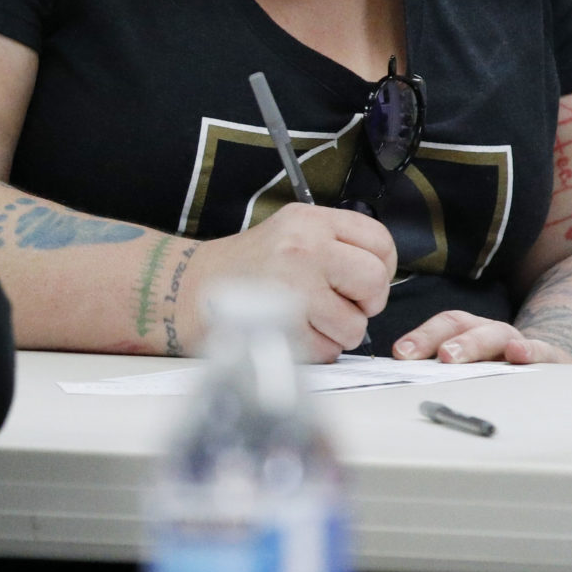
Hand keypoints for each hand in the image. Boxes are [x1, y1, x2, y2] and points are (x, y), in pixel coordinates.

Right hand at [177, 204, 396, 361]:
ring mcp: (294, 289)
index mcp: (309, 221)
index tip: (364, 280)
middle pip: (375, 281)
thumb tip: (380, 275)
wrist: (189, 289)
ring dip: (339, 332)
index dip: (382, 267)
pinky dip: (317, 349)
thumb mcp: (290, 231)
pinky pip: (328, 350)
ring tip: (312, 321)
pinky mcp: (283, 327)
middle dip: (367, 303)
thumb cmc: (244, 266)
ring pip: (355, 324)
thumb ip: (335, 244)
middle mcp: (304, 249)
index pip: (379, 240)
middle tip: (344, 305)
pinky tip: (295, 333)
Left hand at [390, 311, 571, 365]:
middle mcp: (490, 333)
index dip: (421, 337)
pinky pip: (540, 350)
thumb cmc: (500, 371)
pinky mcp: (549, 357)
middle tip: (426, 355)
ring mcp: (518, 343)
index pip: (443, 326)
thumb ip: (441, 371)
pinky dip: (529, 350)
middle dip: (440, 339)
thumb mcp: (471, 369)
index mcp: (469, 332)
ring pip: (494, 335)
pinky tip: (518, 355)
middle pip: (462, 326)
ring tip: (452, 355)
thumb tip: (404, 378)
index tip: (401, 354)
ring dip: (472, 343)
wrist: (550, 368)